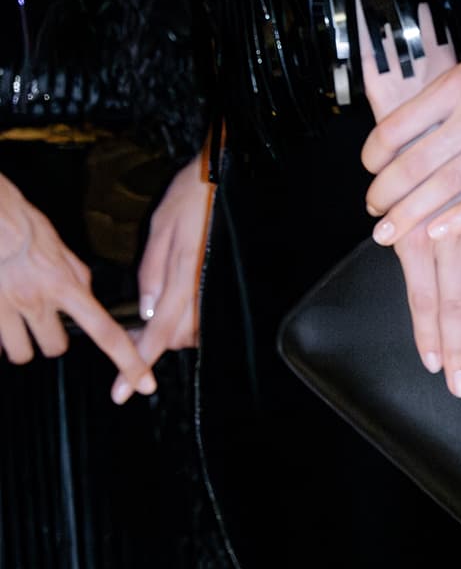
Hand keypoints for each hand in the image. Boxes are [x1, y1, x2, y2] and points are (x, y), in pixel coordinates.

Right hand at [0, 172, 155, 401]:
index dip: (128, 361)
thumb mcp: (60, 249)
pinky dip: (0, 337)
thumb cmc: (21, 224)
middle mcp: (38, 301)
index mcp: (64, 285)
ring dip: (21, 342)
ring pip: (22, 353)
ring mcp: (7, 308)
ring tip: (16, 322)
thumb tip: (85, 295)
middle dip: (52, 338)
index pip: (106, 332)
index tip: (144, 382)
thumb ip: (76, 277)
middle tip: (43, 320)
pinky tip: (2, 319)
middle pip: (56, 348)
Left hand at [120, 147, 215, 390]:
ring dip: (171, 330)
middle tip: (132, 331)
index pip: (160, 331)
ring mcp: (218, 286)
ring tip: (151, 315)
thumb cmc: (192, 196)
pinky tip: (174, 303)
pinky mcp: (225, 282)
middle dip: (155, 341)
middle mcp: (205, 286)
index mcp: (184, 274)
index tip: (122, 391)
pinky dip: (186, 317)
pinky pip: (205, 313)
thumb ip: (152, 272)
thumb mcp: (160, 229)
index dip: (139, 363)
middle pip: (179, 337)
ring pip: (194, 330)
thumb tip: (146, 311)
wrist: (229, 177)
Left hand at [362, 0, 460, 244]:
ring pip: (449, 185)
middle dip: (386, 194)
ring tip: (391, 232)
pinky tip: (441, 230)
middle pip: (417, 163)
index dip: (375, 153)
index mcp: (458, 83)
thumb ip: (457, 85)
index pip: (399, 125)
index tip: (370, 167)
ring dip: (414, 213)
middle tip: (373, 212)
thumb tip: (429, 107)